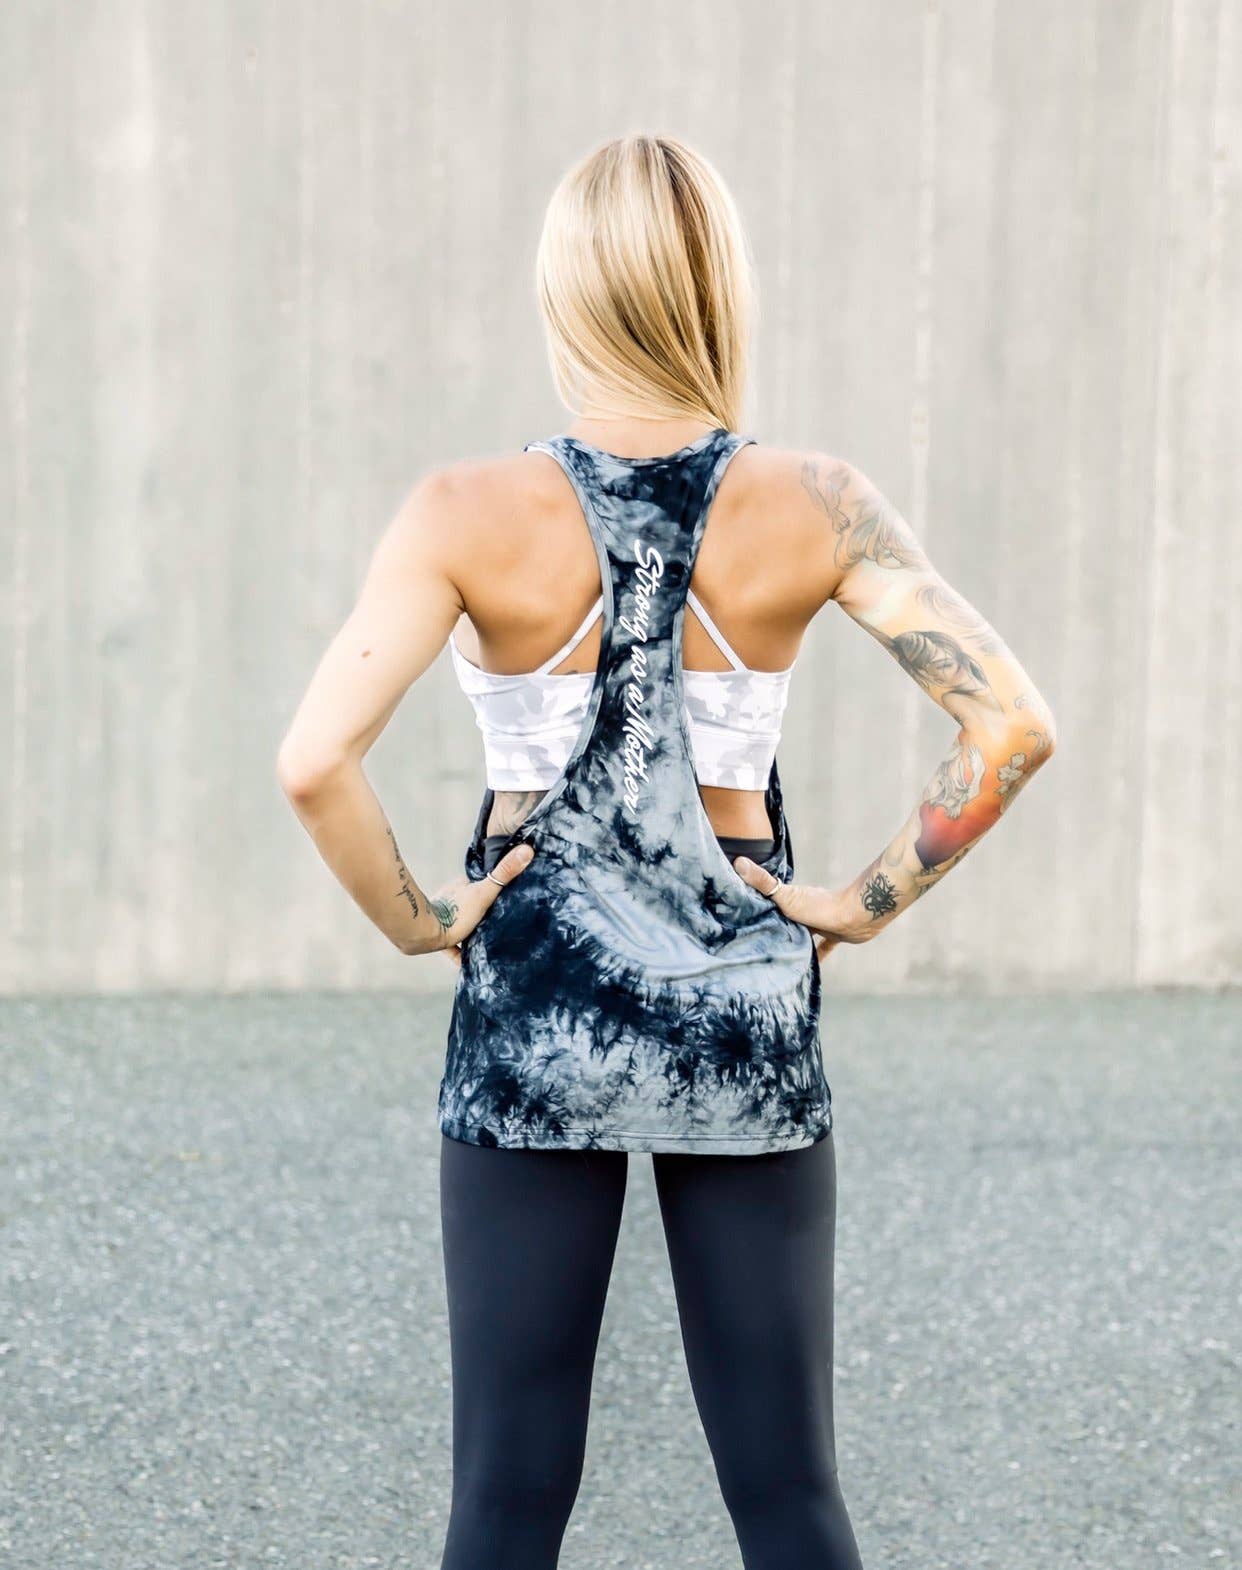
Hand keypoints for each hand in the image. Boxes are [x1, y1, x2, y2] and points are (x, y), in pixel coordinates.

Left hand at [426, 842, 535, 968]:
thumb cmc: (456, 912)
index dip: (491, 890)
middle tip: (500, 923)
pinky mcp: (439, 939)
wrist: (427, 933)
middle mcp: (450, 900)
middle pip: (471, 906)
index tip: (505, 898)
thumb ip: (505, 873)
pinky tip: (469, 963)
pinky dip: (460, 954)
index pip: (479, 886)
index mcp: (461, 886)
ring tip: (489, 943)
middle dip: (483, 914)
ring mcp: (443, 918)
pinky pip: (453, 948)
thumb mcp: (485, 892)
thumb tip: (527, 850)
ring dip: (472, 932)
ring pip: (462, 925)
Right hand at [731, 857, 872, 964]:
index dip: (755, 910)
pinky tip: (811, 969)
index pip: (769, 904)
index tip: (739, 920)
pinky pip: (823, 947)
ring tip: (778, 959)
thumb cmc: (820, 907)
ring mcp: (820, 923)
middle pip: (784, 922)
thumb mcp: (786, 896)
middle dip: (772, 931)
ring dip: (793, 944)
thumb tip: (738, 861)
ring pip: (802, 935)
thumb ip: (764, 882)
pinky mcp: (834, 935)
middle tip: (756, 947)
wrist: (857, 916)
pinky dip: (818, 956)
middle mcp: (804, 910)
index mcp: (791, 900)